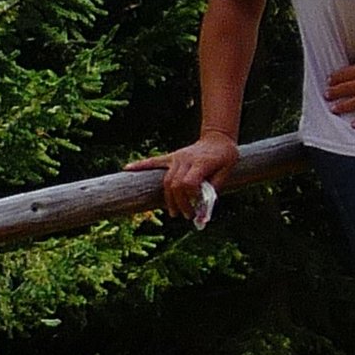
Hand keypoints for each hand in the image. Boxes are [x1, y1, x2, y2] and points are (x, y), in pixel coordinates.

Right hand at [126, 133, 240, 218]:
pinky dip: (140, 165)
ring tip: (173, 212)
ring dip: (168, 198)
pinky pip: (154, 161)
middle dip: (180, 203)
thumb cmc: (225, 157)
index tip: (197, 206)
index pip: (189, 183)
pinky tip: (127, 169)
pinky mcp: (171, 157)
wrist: (218, 139)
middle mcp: (185, 160)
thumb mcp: (227, 172)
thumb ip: (214, 188)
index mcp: (201, 163)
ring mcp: (176, 158)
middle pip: (175, 184)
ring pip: (166, 180)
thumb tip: (204, 208)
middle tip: (186, 215)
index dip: (191, 197)